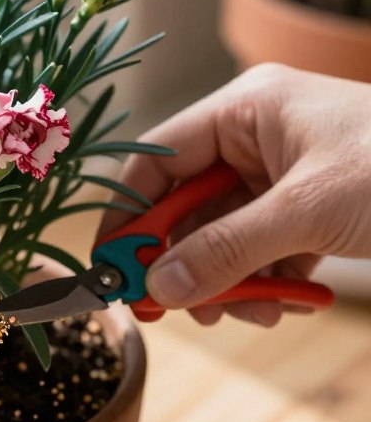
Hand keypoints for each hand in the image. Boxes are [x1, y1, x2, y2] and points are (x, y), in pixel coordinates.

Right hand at [99, 64, 370, 325]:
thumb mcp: (308, 212)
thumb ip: (226, 249)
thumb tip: (158, 287)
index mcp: (245, 109)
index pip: (158, 158)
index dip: (129, 212)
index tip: (112, 266)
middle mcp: (256, 136)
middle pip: (188, 201)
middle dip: (184, 257)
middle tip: (173, 308)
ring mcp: (283, 173)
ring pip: (223, 231)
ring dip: (227, 278)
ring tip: (248, 312)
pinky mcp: (309, 207)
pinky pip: (261, 246)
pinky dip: (264, 279)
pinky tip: (284, 303)